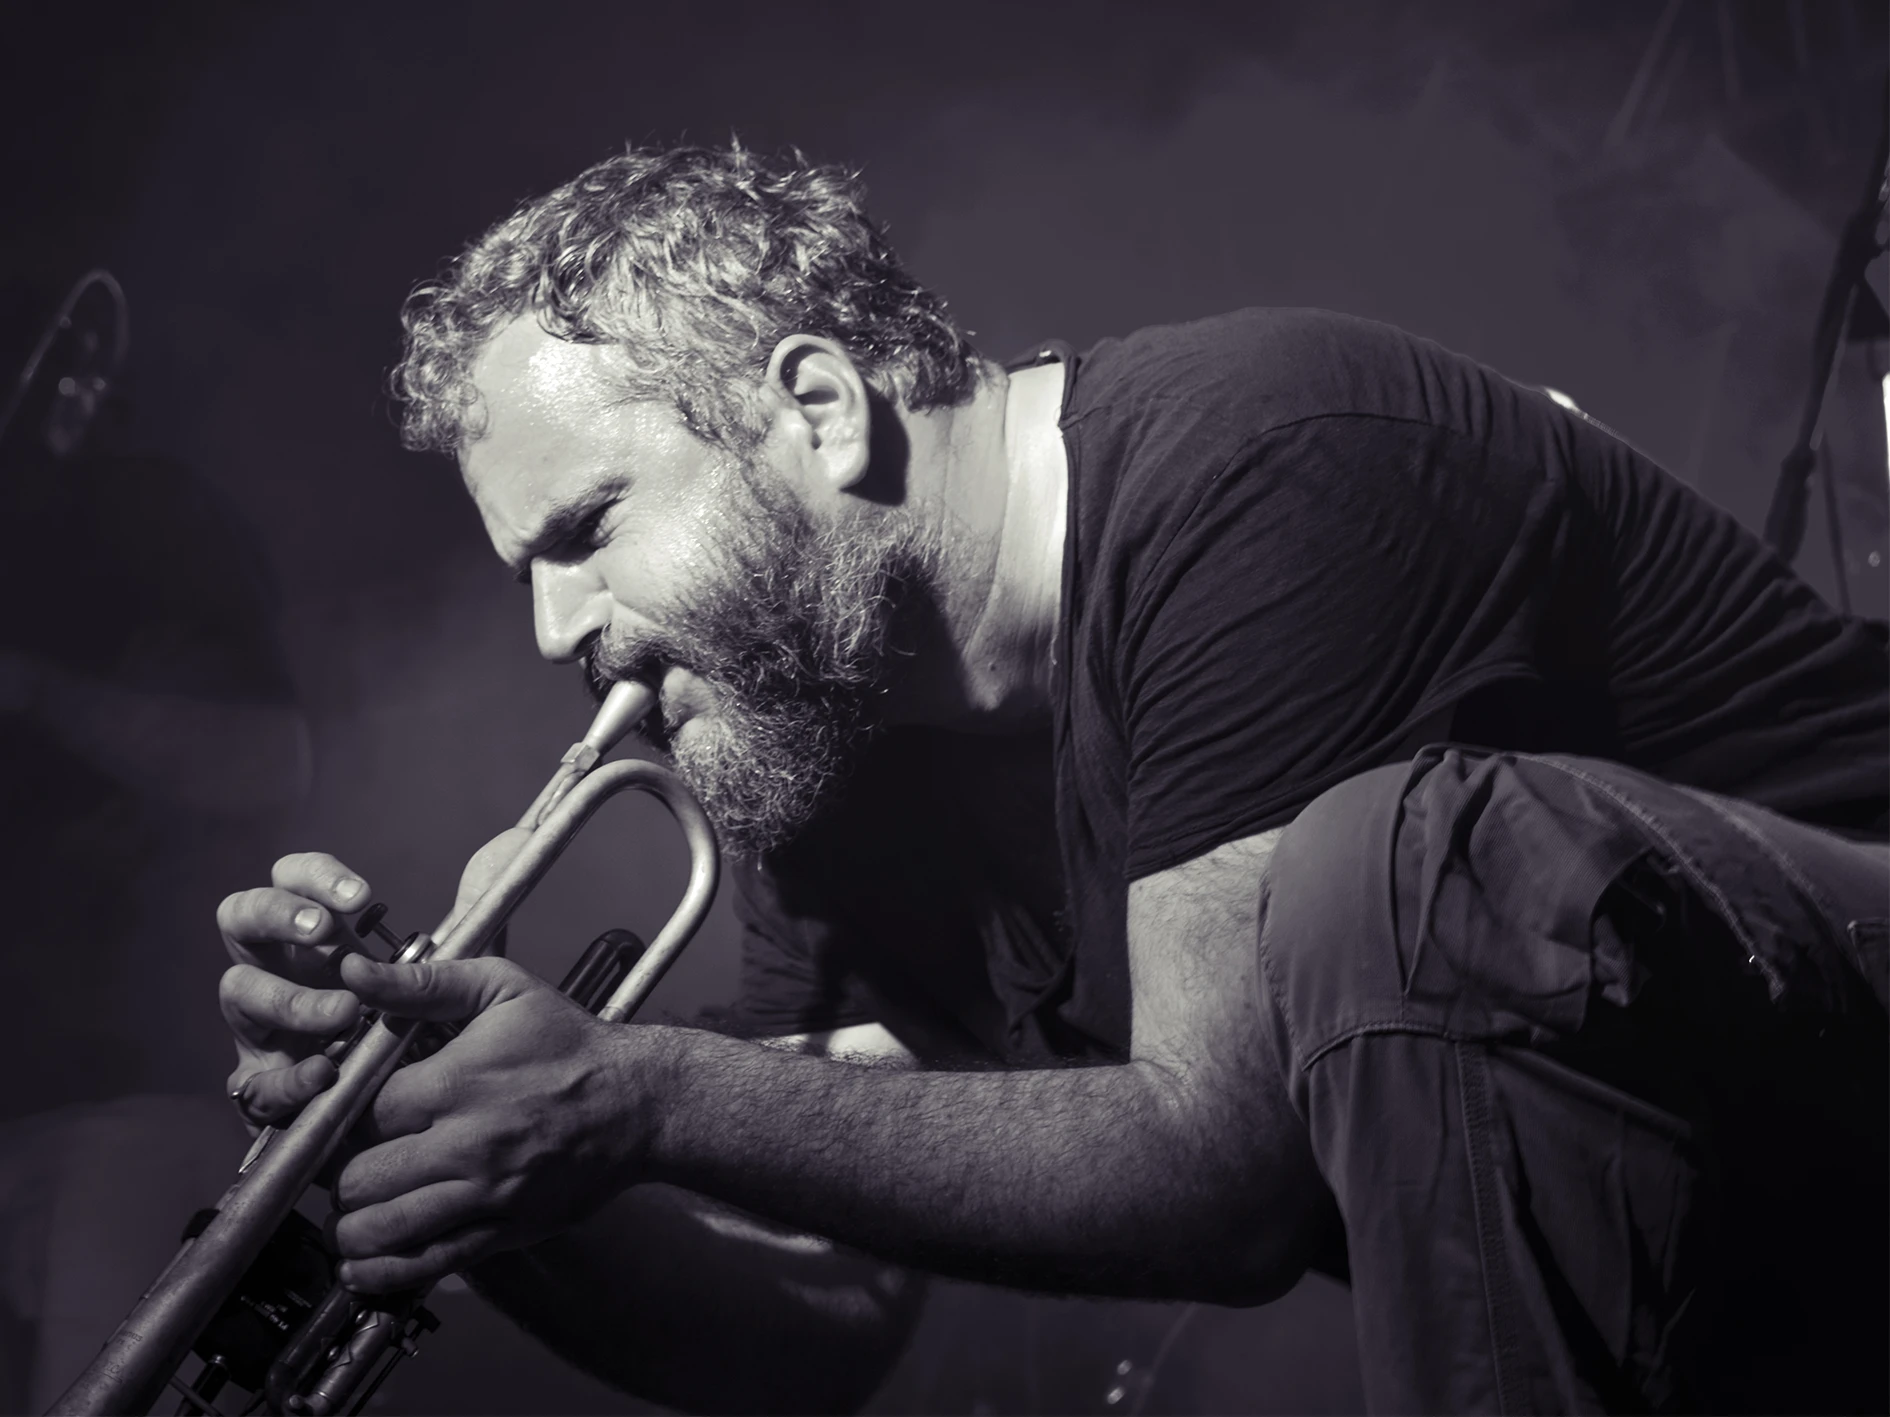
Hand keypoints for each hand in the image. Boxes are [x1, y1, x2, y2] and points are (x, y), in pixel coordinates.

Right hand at [218, 830, 530, 1130]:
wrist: (434, 1118)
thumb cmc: (435, 1033)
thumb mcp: (461, 975)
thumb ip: (474, 917)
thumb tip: (511, 842)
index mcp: (320, 939)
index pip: (292, 879)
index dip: (314, 877)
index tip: (363, 897)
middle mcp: (280, 973)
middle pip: (241, 916)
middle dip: (276, 915)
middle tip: (324, 931)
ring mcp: (264, 1030)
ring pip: (239, 991)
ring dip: (289, 997)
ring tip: (345, 1011)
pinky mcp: (265, 1092)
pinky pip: (254, 1081)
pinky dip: (287, 1078)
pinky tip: (324, 1072)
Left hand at [328, 953, 662, 1291]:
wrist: (639, 1101)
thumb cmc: (569, 1042)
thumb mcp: (502, 988)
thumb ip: (423, 982)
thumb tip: (352, 969)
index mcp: (456, 1082)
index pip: (359, 1113)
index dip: (337, 1116)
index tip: (339, 1115)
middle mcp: (466, 1144)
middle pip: (360, 1177)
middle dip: (340, 1173)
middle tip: (343, 1164)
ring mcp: (487, 1193)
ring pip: (384, 1227)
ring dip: (350, 1227)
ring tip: (346, 1215)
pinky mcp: (506, 1230)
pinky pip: (428, 1262)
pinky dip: (383, 1270)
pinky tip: (362, 1263)